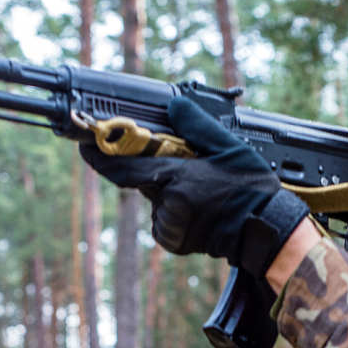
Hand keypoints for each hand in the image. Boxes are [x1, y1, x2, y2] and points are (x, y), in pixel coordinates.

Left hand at [80, 97, 309, 279]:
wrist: (265, 231)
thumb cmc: (251, 188)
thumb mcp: (230, 148)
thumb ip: (198, 127)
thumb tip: (174, 105)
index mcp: (178, 178)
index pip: (127, 167)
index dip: (101, 157)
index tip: (83, 145)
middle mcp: (169, 203)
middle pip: (143, 182)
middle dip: (156, 173)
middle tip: (188, 173)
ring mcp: (170, 225)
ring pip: (155, 201)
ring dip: (168, 194)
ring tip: (203, 196)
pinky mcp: (173, 241)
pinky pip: (161, 221)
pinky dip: (173, 214)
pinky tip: (199, 213)